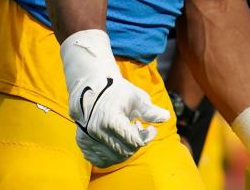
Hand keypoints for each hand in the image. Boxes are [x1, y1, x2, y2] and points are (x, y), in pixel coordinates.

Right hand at [61, 30, 169, 166]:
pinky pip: (101, 160)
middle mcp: (97, 131)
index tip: (150, 128)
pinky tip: (117, 142)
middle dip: (137, 142)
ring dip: (126, 149)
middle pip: (126, 151)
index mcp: (110, 119)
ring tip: (127, 133)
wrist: (90, 89)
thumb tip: (165, 117)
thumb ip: (150, 110)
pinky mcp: (83, 144)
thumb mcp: (135, 97)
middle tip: (138, 128)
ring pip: (115, 158)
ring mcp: (88, 139)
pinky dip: (112, 156)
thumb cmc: (116, 92)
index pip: (135, 141)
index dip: (147, 137)